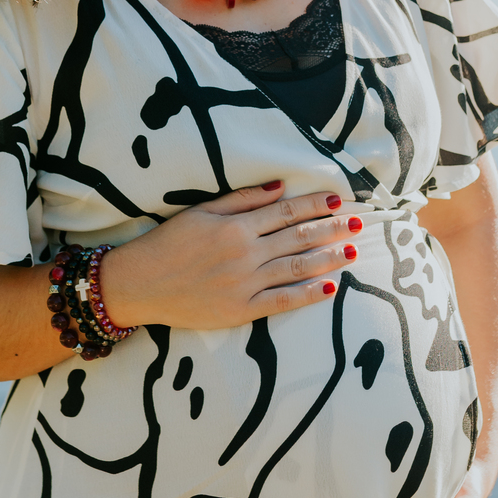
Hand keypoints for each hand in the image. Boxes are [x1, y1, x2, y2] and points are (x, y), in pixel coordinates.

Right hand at [99, 181, 361, 329]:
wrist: (139, 284)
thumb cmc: (167, 243)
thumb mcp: (201, 211)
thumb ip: (242, 200)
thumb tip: (280, 187)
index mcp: (236, 226)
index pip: (286, 211)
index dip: (315, 204)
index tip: (339, 198)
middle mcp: (245, 253)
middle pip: (298, 237)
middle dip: (332, 228)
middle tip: (359, 221)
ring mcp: (245, 283)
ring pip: (296, 266)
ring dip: (328, 257)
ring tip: (352, 250)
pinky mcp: (241, 310)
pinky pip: (282, 301)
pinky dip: (308, 294)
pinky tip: (330, 287)